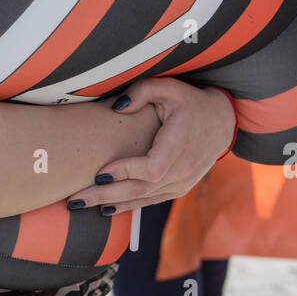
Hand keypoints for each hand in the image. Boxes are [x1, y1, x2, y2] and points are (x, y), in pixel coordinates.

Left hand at [64, 77, 233, 214]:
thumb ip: (142, 91)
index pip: (152, 167)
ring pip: (144, 198)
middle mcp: (183, 169)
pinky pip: (152, 200)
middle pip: (141, 188)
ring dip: (112, 203)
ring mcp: (182, 182)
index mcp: (180, 144)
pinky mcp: (180, 188)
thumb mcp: (169, 87)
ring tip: (81, 205)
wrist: (222, 122)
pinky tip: (106, 208)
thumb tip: (117, 107)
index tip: (100, 173)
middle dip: (106, 195)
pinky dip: (129, 205)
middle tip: (74, 199)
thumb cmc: (191, 102)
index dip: (126, 172)